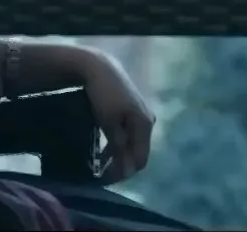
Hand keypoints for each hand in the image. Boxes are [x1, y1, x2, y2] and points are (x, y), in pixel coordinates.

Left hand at [75, 51, 156, 181]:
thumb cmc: (104, 95)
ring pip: (132, 143)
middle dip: (121, 165)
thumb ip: (120, 146)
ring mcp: (141, 114)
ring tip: (100, 164)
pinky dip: (117, 143)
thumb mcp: (110, 123)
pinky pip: (128, 134)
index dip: (124, 173)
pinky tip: (103, 150)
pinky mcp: (132, 110)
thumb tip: (128, 170)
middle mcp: (148, 121)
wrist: (99, 67)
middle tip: (101, 174)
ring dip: (118, 155)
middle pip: (137, 152)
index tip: (105, 180)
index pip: (140, 159)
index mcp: (145, 124)